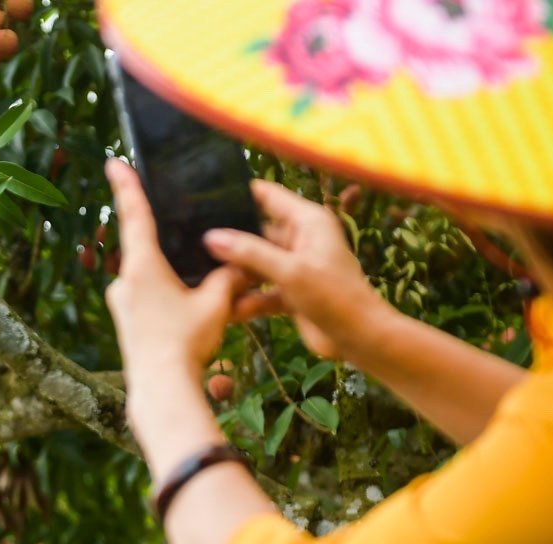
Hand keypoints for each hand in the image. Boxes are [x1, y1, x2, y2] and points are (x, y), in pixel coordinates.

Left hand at [104, 157, 248, 377]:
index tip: (114, 162)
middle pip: (145, 249)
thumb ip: (228, 278)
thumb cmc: (186, 342)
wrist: (161, 390)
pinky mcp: (124, 323)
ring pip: (149, 278)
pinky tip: (186, 311)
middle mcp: (123, 281)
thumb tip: (239, 265)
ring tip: (197, 290)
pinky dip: (165, 296)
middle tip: (190, 239)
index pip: (135, 215)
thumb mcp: (215, 304)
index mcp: (141, 267)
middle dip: (168, 244)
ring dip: (171, 277)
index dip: (127, 186)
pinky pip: (146, 298)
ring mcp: (120, 304)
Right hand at [206, 179, 396, 360]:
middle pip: (256, 232)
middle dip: (229, 241)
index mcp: (308, 221)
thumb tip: (211, 237)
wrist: (360, 339)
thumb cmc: (335, 297)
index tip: (203, 197)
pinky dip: (247, 300)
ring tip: (204, 280)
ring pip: (255, 264)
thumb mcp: (290, 271)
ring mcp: (294, 266)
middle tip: (192, 245)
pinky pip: (261, 291)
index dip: (238, 194)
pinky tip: (227, 310)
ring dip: (235, 275)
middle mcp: (300, 239)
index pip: (267, 196)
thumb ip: (250, 253)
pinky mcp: (290, 292)